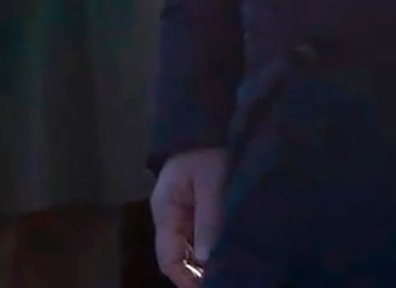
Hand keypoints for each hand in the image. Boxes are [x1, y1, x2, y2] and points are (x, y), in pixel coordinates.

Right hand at [150, 149, 228, 285]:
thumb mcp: (211, 182)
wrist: (207, 123)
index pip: (168, 257)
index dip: (185, 278)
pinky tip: (228, 254)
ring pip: (189, 250)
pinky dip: (210, 249)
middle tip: (225, 280)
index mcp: (165, 211)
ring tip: (229, 271)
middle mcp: (169, 217)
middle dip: (197, 274)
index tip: (207, 287)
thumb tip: (207, 259)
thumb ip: (209, 218)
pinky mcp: (195, 210)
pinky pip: (199, 237)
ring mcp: (181, 214)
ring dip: (205, 263)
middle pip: (178, 257)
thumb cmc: (207, 150)